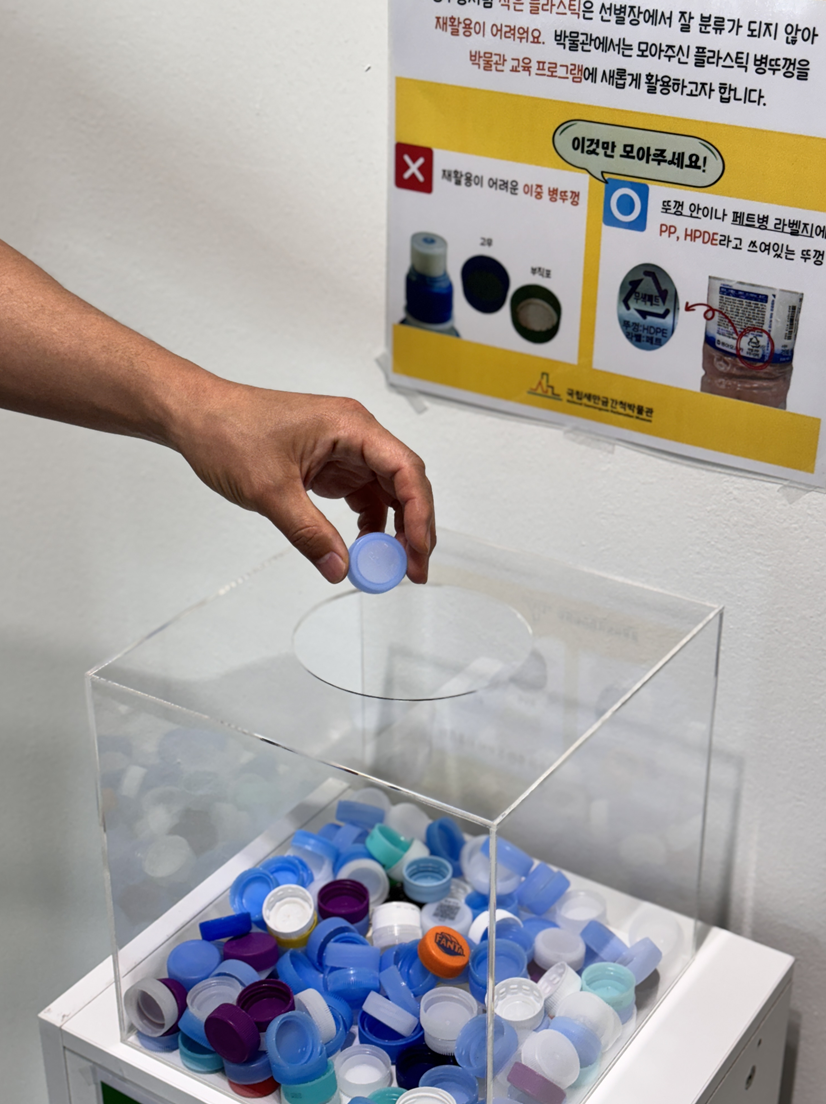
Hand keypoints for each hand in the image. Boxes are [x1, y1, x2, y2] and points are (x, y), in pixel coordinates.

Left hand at [173, 381, 434, 583]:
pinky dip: (368, 523)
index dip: (419, 513)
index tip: (417, 550)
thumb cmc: (229, 431)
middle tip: (413, 568)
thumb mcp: (270, 490)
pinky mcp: (330, 464)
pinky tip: (362, 547)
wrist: (197, 417)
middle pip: (404, 481)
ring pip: (386, 491)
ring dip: (393, 528)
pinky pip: (362, 496)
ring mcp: (343, 450)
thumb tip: (339, 568)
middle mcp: (355, 434)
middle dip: (413, 526)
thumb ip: (308, 533)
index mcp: (350, 426)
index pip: (405, 469)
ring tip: (388, 565)